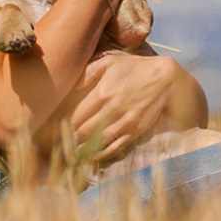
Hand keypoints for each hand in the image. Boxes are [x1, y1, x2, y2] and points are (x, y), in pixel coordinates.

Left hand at [62, 50, 205, 162]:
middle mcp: (112, 109)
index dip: (64, 126)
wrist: (166, 79)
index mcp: (103, 92)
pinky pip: (116, 146)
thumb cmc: (134, 68)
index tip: (55, 131)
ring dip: (83, 150)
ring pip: (99, 141)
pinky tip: (92, 157)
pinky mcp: (136, 130)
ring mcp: (125, 121)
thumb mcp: (110, 62)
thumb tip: (70, 85)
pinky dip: (102, 154)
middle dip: (69, 140)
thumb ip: (88, 73)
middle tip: (58, 146)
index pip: (76, 115)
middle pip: (84, 131)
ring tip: (70, 155)